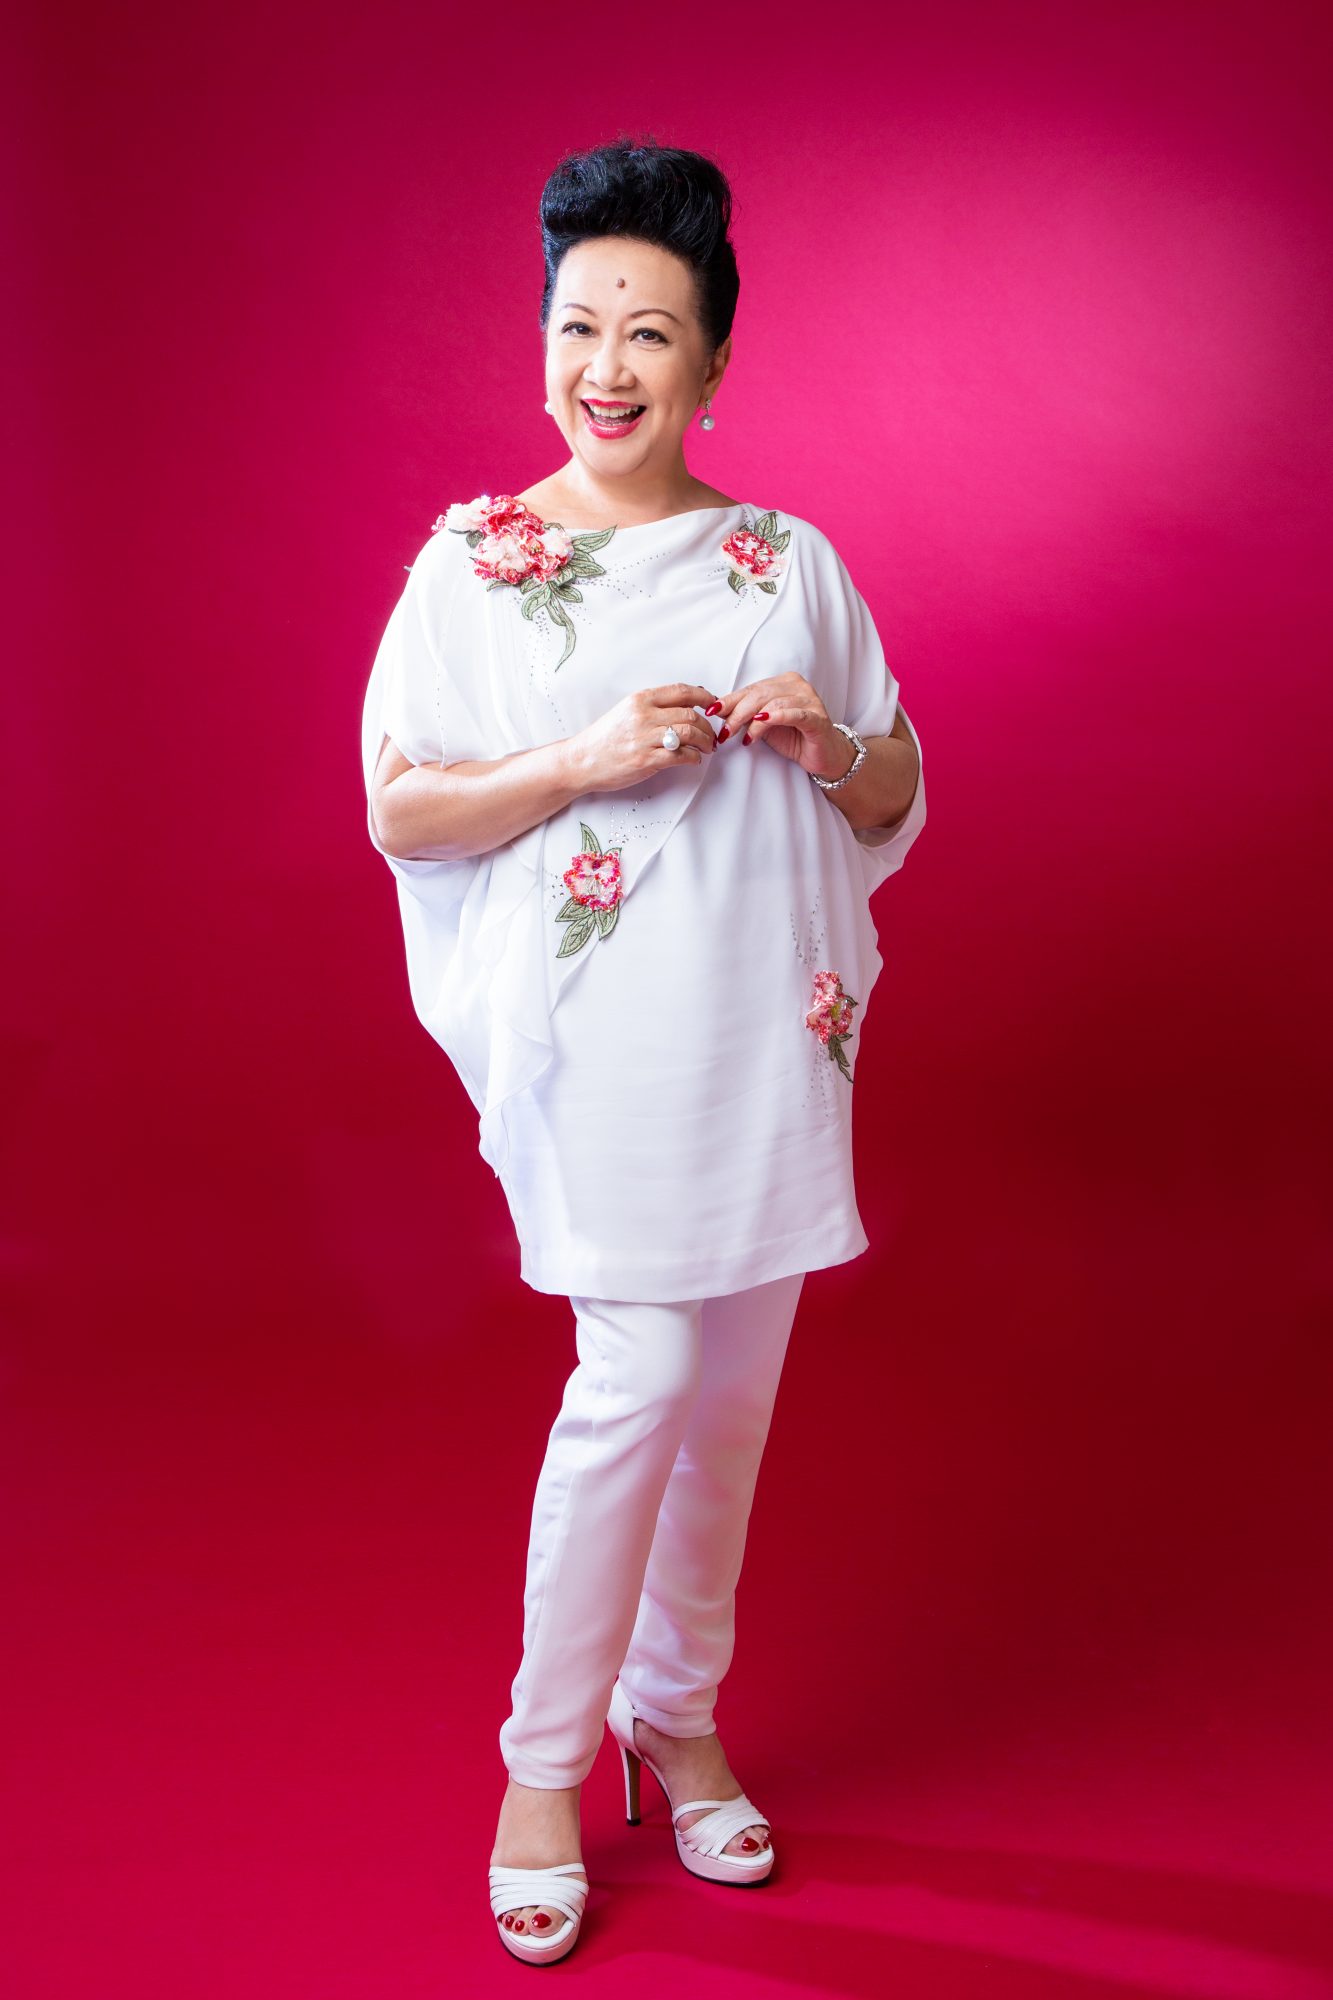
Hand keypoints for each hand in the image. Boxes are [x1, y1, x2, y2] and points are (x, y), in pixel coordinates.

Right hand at [569, 680, 720, 792]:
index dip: (704, 697)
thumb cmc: (605, 738)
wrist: (582, 760)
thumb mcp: (627, 712)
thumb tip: (688, 700)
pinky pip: (680, 756)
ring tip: (707, 748)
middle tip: (712, 735)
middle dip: (708, 726)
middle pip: (690, 715)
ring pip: (689, 734)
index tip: (713, 704)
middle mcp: (643, 715)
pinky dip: (693, 758)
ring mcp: (644, 738)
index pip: (682, 692)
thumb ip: (655, 706)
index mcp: (640, 700)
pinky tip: (693, 759)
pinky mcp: (646, 759)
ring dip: (705, 742)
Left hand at [714, 673, 854, 782]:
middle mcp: (797, 686)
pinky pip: (795, 714)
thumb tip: (717, 710)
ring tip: (744, 738)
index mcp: (783, 682)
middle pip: (760, 695)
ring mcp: (809, 700)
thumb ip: (746, 715)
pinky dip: (778, 717)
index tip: (712, 712)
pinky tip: (763, 722)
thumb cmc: (794, 737)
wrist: (822, 755)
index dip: (729, 700)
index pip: (751, 689)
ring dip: (754, 722)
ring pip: (774, 704)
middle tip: (725, 732)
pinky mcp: (817, 718)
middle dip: (737, 714)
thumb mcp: (763, 724)